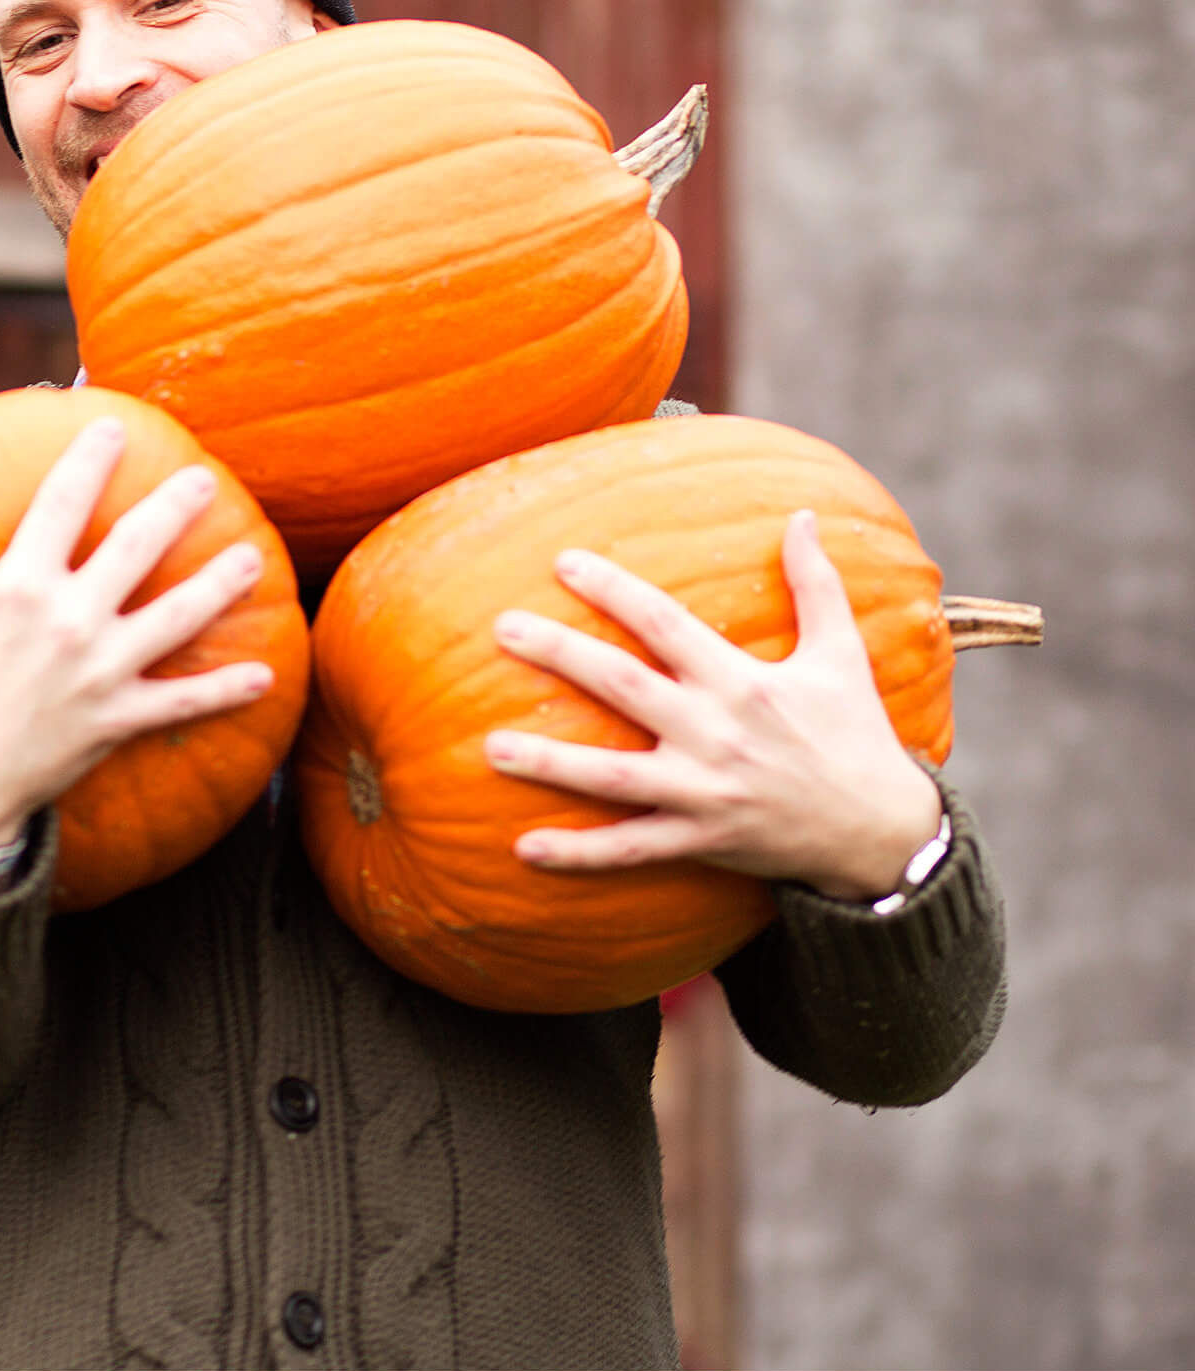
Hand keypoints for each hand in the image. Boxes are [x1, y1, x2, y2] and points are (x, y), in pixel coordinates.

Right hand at [0, 416, 274, 853]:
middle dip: (174, 506)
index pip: (62, 503)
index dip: (89, 459)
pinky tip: (267, 676)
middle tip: (203, 477)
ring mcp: (101, 672)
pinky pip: (183, 703)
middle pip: (137, 547)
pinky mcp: (118, 722)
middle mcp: (70, 620)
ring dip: (219, 585)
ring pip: (177, 617)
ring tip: (252, 558)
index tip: (114, 428)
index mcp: (18, 587)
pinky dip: (226, 692)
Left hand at [481, 510, 942, 901]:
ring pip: (613, 777)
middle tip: (502, 628)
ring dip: (550, 763)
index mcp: (742, 682)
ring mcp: (703, 791)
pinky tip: (524, 847)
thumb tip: (802, 516)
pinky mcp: (700, 840)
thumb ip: (816, 584)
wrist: (881, 832)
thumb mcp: (842, 655)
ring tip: (489, 747)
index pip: (665, 624)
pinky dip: (579, 854)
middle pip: (624, 686)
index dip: (614, 590)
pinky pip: (629, 850)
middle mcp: (716, 733)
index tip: (563, 562)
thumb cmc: (854, 735)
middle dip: (561, 655)